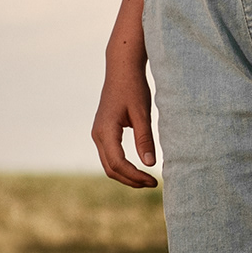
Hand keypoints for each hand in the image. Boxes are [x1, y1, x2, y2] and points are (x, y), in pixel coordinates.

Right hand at [92, 48, 159, 188]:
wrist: (121, 69)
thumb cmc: (133, 87)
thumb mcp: (143, 113)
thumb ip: (145, 139)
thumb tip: (150, 164)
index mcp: (106, 130)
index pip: (118, 163)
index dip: (136, 176)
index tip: (154, 180)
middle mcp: (98, 134)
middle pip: (111, 168)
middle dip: (131, 180)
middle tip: (153, 183)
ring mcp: (98, 133)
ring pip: (108, 164)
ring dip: (126, 175)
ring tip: (147, 179)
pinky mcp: (103, 132)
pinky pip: (109, 156)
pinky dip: (122, 166)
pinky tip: (138, 167)